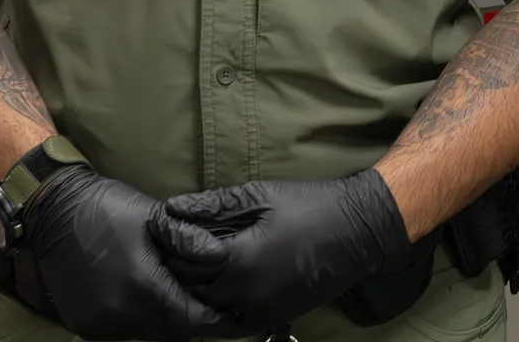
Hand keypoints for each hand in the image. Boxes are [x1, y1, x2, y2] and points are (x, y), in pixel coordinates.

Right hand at [22, 165, 238, 341]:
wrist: (53, 212)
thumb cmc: (108, 208)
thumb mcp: (155, 216)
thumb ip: (190, 240)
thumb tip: (222, 259)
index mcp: (141, 289)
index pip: (190, 319)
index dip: (215, 319)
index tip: (235, 316)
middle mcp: (119, 316)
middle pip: (170, 331)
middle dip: (192, 321)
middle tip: (214, 309)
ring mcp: (98, 325)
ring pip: (147, 334)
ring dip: (166, 322)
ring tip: (184, 302)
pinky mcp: (84, 326)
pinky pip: (124, 332)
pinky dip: (140, 321)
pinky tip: (150, 302)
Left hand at [147, 171, 411, 331]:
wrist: (357, 231)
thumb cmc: (310, 205)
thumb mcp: (260, 196)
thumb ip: (213, 204)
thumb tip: (172, 208)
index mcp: (239, 260)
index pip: (184, 258)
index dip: (169, 238)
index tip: (161, 222)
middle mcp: (244, 295)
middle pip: (190, 289)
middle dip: (176, 266)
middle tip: (169, 244)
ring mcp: (259, 312)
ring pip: (207, 310)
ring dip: (195, 290)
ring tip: (190, 265)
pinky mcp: (272, 319)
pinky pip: (230, 321)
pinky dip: (216, 307)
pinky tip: (216, 287)